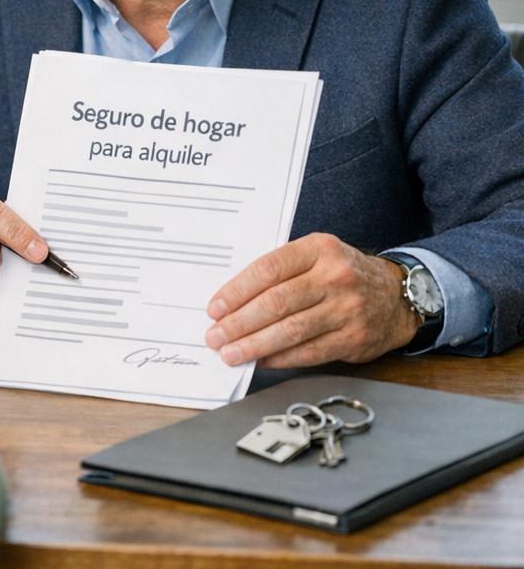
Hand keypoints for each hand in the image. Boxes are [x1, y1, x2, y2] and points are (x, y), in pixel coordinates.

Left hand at [204, 233, 419, 367]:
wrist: (396, 296)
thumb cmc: (342, 273)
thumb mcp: (316, 255)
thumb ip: (281, 269)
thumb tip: (234, 299)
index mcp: (318, 249)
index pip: (268, 269)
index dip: (237, 291)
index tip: (215, 308)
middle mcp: (334, 277)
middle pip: (276, 302)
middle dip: (239, 322)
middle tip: (215, 336)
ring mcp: (346, 309)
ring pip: (291, 330)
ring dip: (255, 345)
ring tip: (231, 353)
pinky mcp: (353, 338)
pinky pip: (309, 352)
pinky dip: (281, 358)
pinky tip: (261, 360)